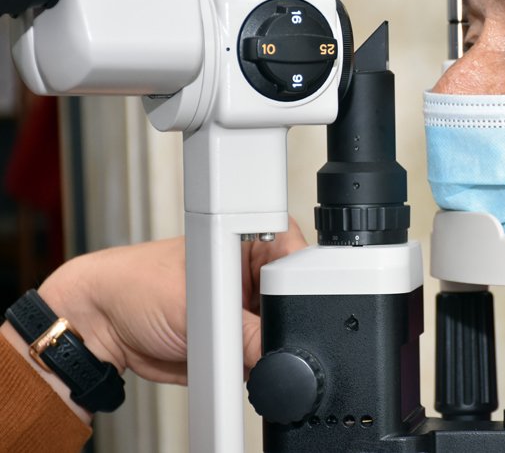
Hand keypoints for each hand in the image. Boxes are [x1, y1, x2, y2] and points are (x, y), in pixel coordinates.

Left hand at [32, 218, 306, 386]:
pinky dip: (254, 367)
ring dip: (266, 348)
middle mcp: (255, 276)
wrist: (101, 327)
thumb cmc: (133, 287)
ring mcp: (248, 311)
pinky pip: (262, 360)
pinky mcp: (239, 344)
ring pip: (280, 336)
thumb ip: (243, 330)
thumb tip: (277, 351)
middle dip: (280, 324)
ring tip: (231, 344)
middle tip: (253, 331)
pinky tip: (232, 360)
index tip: (282, 307)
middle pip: (293, 303)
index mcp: (254, 242)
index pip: (298, 261)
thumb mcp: (192, 304)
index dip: (298, 286)